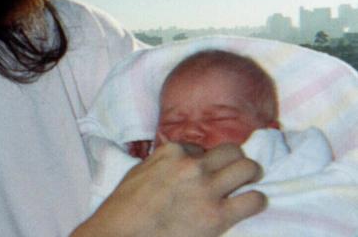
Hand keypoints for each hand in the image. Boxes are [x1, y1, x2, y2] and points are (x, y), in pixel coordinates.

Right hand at [72, 142, 264, 236]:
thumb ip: (161, 164)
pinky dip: (256, 202)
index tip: (201, 174)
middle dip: (235, 161)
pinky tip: (250, 205)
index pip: (200, 148)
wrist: (122, 234)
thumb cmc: (123, 208)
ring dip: (251, 175)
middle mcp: (192, 165)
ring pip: (248, 168)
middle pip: (231, 151)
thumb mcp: (139, 172)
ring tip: (250, 184)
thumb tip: (175, 164)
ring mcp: (206, 188)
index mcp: (171, 152)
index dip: (203, 162)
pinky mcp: (217, 215)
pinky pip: (253, 200)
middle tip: (236, 173)